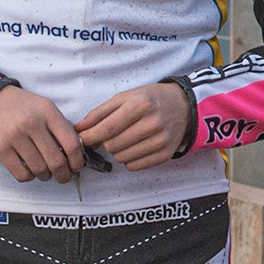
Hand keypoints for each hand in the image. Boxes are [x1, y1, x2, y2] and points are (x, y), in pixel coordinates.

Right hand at [0, 86, 83, 182]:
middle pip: (56, 161)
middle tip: (64, 176)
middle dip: (64, 174)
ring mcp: (14, 137)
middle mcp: (31, 124)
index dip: (77, 160)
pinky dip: (29, 177)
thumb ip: (62, 125)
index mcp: (48, 112)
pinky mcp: (0, 149)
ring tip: (46, 173)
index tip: (77, 166)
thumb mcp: (45, 107)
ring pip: (39, 169)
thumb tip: (78, 150)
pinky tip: (30, 171)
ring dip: (46, 176)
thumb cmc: (23, 107)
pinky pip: (21, 174)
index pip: (71, 143)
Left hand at [78, 82, 193, 172]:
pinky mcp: (165, 154)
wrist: (183, 107)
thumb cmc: (150, 100)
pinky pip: (134, 166)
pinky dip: (128, 159)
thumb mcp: (125, 97)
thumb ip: (100, 113)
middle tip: (108, 135)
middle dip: (104, 142)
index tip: (82, 138)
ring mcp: (161, 141)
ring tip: (125, 138)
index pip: (107, 129)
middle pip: (113, 145)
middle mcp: (153, 123)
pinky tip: (134, 147)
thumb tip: (79, 129)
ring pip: (121, 158)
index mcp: (140, 105)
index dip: (90, 136)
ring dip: (117, 151)